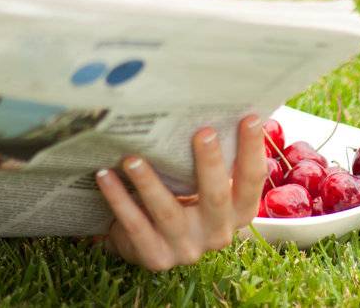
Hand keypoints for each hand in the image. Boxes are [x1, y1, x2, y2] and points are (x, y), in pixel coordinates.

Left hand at [91, 115, 265, 271]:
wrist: (143, 242)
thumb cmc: (178, 198)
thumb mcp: (198, 184)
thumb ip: (208, 159)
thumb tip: (211, 102)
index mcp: (236, 212)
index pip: (251, 181)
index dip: (253, 151)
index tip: (251, 117)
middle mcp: (217, 233)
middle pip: (217, 197)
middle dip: (211, 164)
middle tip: (203, 132)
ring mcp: (187, 248)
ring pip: (169, 213)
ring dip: (149, 183)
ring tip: (132, 158)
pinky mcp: (156, 257)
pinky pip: (135, 225)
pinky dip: (119, 200)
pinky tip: (106, 176)